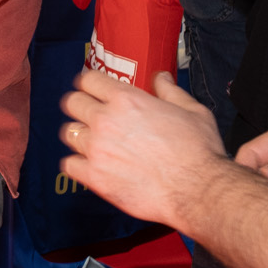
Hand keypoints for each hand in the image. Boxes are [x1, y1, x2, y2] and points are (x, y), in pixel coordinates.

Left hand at [59, 71, 225, 228]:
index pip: (89, 79)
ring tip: (91, 141)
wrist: (197, 190)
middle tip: (89, 113)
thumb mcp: (191, 110)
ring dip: (79, 134)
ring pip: (69, 133)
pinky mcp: (94, 177)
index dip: (89, 82)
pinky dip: (76, 164)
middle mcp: (106, 121)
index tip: (91, 88)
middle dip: (80, 105)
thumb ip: (170, 90)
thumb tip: (160, 78)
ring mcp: (97, 149)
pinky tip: (89, 165)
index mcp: (127, 100)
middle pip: (72, 103)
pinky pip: (69, 165)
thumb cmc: (198, 151)